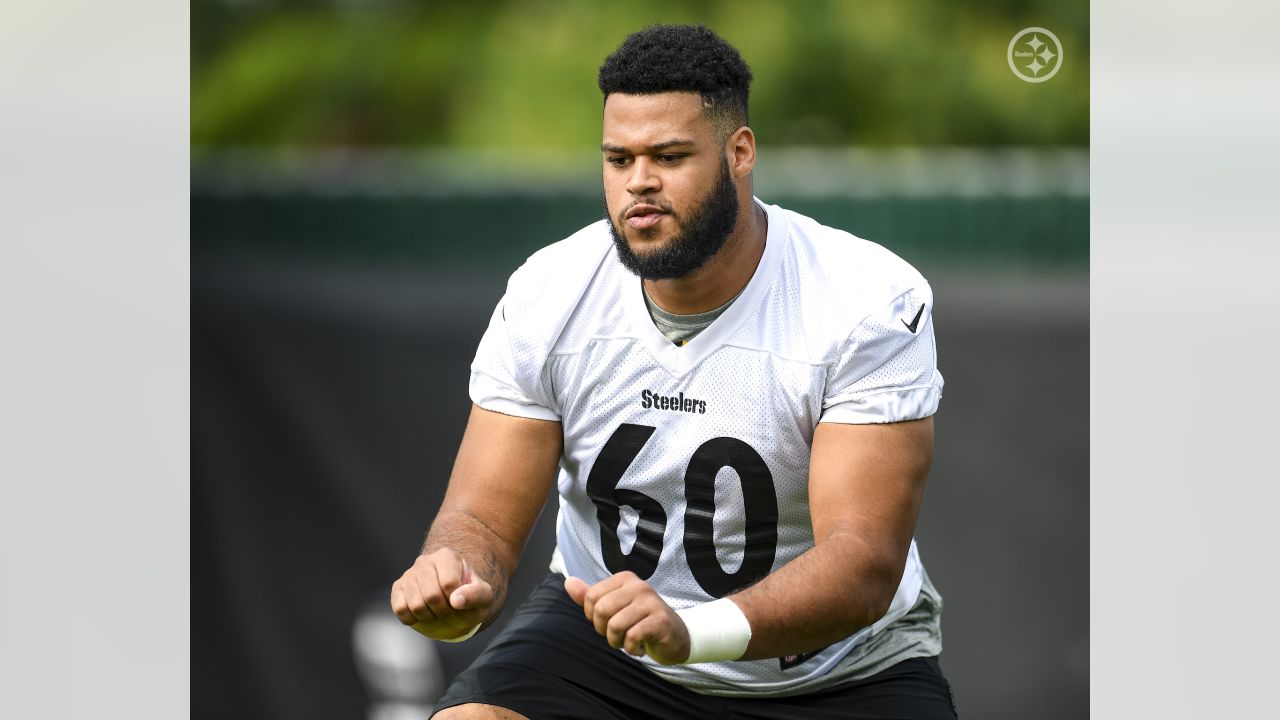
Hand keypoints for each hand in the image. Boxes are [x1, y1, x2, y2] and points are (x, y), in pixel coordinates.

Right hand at [390, 549, 492, 640]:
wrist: (454, 604)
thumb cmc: (470, 597)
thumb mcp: (484, 597)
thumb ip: (476, 595)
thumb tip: (456, 601)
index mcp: (447, 556)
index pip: (449, 583)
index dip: (457, 600)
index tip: (460, 600)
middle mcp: (425, 561)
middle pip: (431, 596)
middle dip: (443, 611)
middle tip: (449, 609)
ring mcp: (409, 574)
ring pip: (415, 605)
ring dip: (429, 616)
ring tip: (436, 611)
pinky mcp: (398, 589)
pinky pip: (400, 609)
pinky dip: (413, 619)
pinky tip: (423, 613)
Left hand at [564, 572, 689, 664]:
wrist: (676, 636)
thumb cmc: (640, 621)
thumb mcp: (614, 607)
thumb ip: (590, 596)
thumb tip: (568, 582)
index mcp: (624, 579)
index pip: (591, 597)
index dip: (594, 617)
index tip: (610, 621)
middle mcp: (638, 586)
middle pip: (600, 611)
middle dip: (605, 631)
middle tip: (619, 634)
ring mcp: (651, 602)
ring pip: (614, 626)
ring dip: (618, 642)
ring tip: (630, 640)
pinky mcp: (660, 620)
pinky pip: (631, 637)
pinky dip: (632, 649)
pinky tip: (641, 646)